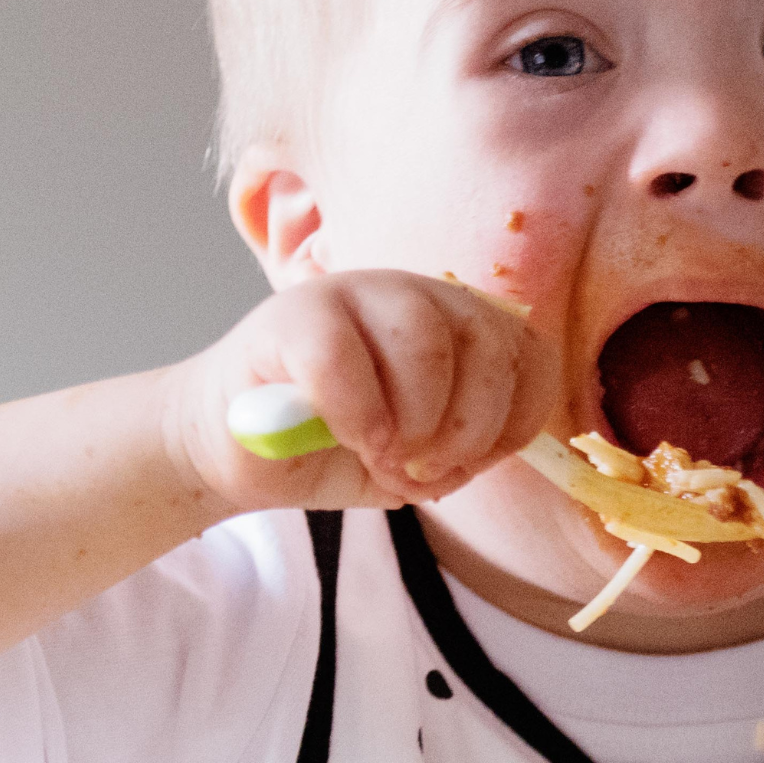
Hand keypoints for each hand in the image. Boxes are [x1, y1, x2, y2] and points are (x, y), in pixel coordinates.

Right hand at [168, 270, 563, 514]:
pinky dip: (359, 413)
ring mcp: (353, 292)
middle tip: (424, 470)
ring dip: (417, 421)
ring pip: (426, 341)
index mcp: (460, 325)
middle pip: (487, 343)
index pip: (530, 354)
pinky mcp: (292, 314)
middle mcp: (416, 295)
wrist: (233, 448)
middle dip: (468, 428)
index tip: (474, 464)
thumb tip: (471, 456)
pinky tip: (352, 440)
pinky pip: (344, 357)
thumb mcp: (416, 460)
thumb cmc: (330, 446)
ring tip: (385, 456)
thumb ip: (460, 452)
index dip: (515, 420)